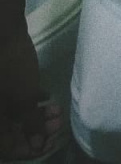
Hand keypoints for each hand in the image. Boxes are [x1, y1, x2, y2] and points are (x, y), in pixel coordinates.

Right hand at [0, 27, 63, 160]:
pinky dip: (28, 101)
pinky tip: (46, 95)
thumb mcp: (25, 100)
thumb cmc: (13, 69)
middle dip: (36, 129)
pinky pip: (12, 100)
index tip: (49, 142)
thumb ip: (31, 125)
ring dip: (35, 115)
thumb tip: (38, 146)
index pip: (6, 149)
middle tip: (57, 123)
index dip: (28, 149)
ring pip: (14, 114)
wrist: (3, 31)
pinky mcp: (1, 82)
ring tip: (57, 109)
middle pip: (11, 132)